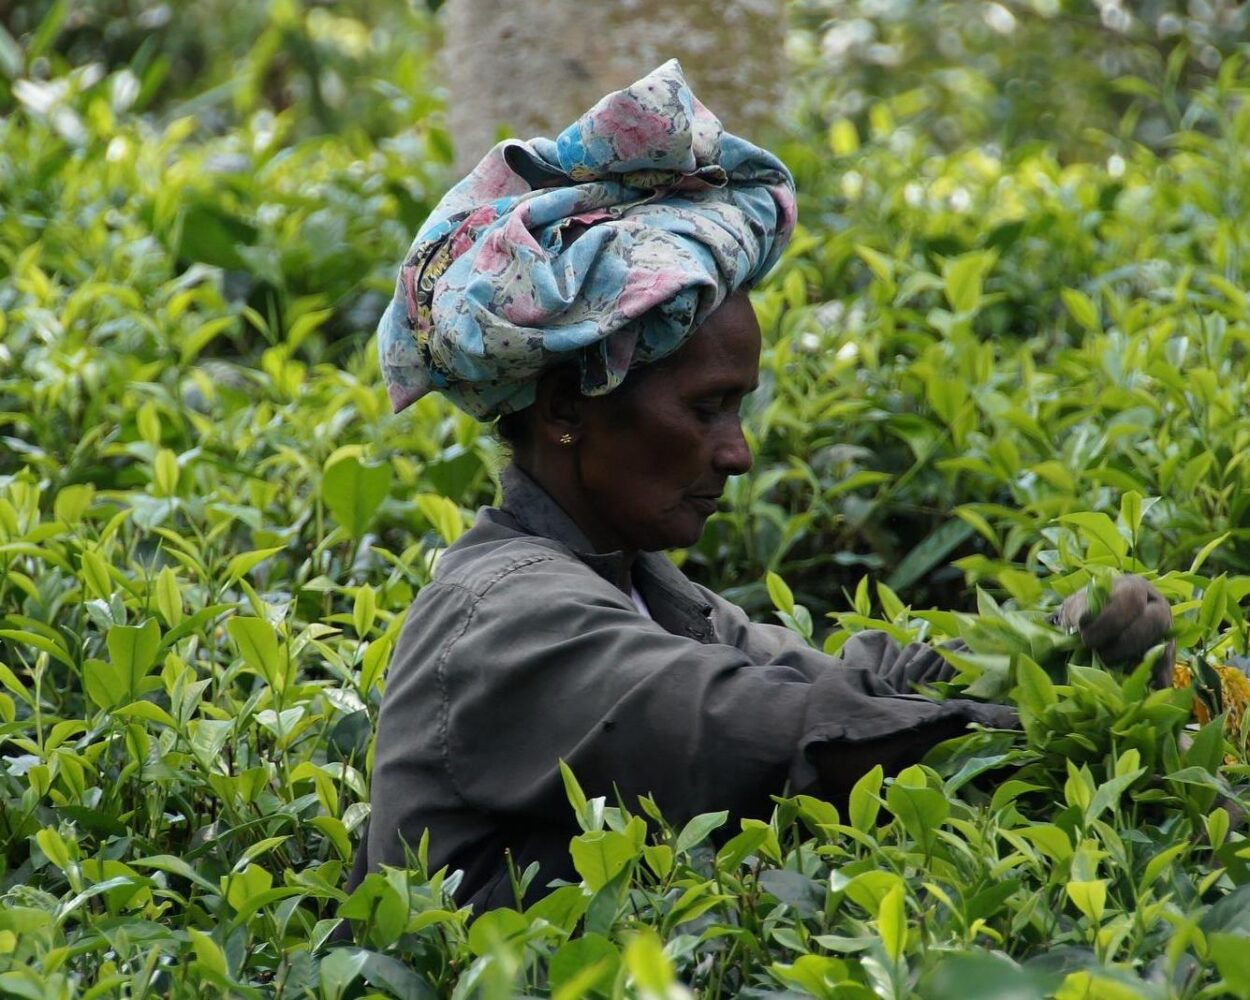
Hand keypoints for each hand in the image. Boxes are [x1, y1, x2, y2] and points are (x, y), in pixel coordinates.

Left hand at [1053, 575, 1174, 678]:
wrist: (1094, 623)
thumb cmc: (1086, 612)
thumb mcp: (1077, 607)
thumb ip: (1079, 611)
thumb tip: (1084, 621)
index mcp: (1132, 587)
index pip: (1129, 599)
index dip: (1109, 620)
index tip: (1087, 636)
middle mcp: (1155, 604)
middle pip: (1154, 621)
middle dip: (1126, 641)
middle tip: (1102, 654)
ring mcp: (1165, 627)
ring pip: (1164, 642)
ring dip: (1140, 659)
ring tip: (1114, 668)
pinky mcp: (1167, 650)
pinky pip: (1169, 663)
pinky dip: (1161, 675)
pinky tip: (1156, 686)